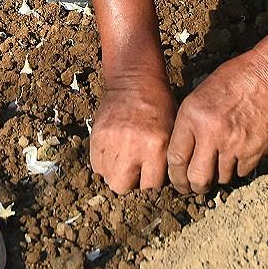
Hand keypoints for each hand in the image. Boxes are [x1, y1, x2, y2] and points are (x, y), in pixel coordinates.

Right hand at [91, 74, 175, 192]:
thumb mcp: (171, 133)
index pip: (151, 187)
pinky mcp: (97, 136)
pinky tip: (113, 154)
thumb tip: (157, 187)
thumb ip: (164, 160)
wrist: (134, 81)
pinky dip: (103, 164)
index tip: (150, 178)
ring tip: (123, 162)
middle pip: (123, 187)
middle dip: (129, 184)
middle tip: (134, 173)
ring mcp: (112, 141)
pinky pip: (96, 164)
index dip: (150, 185)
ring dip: (115, 174)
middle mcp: (133, 146)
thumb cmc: (158, 106)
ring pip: (107, 178)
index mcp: (157, 146)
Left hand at [167, 50, 267, 192]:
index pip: (175, 159)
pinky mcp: (255, 151)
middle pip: (197, 178)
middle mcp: (211, 133)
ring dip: (219, 176)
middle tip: (196, 187)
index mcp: (192, 116)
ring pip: (221, 178)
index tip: (178, 182)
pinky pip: (241, 172)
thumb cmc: (232, 81)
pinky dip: (238, 168)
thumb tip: (181, 157)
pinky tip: (238, 154)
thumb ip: (188, 126)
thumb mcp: (198, 96)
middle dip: (195, 187)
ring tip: (220, 164)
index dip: (175, 176)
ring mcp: (234, 144)